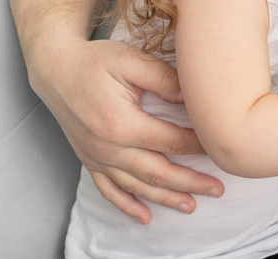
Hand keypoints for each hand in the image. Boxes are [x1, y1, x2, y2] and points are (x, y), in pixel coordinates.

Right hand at [31, 37, 224, 222]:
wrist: (56, 69)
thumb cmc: (95, 61)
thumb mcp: (130, 60)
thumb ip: (164, 79)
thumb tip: (193, 97)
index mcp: (122, 124)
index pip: (172, 142)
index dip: (200, 147)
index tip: (221, 148)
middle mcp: (108, 148)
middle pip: (158, 172)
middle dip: (191, 183)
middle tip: (218, 189)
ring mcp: (97, 157)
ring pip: (137, 186)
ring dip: (166, 198)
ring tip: (192, 206)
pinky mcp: (89, 160)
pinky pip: (109, 190)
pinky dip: (128, 205)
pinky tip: (145, 217)